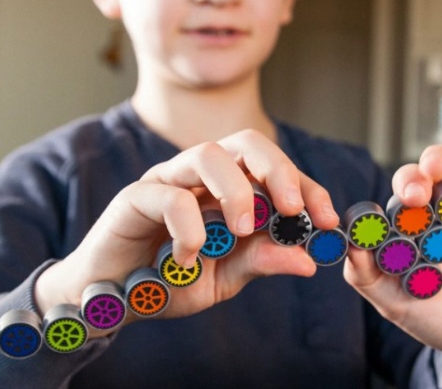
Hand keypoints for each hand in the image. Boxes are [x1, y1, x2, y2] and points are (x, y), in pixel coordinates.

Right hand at [35, 129, 338, 328]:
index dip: (305, 186)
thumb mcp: (226, 275)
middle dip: (277, 170)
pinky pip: (169, 197)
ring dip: (237, 189)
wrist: (114, 299)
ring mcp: (167, 180)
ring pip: (207, 154)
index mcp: (227, 186)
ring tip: (245, 229)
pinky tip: (188, 259)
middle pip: (245, 142)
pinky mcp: (136, 197)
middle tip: (294, 210)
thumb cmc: (171, 280)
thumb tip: (308, 260)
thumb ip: (261, 260)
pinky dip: (189, 228)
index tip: (327, 218)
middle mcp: (200, 175)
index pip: (273, 168)